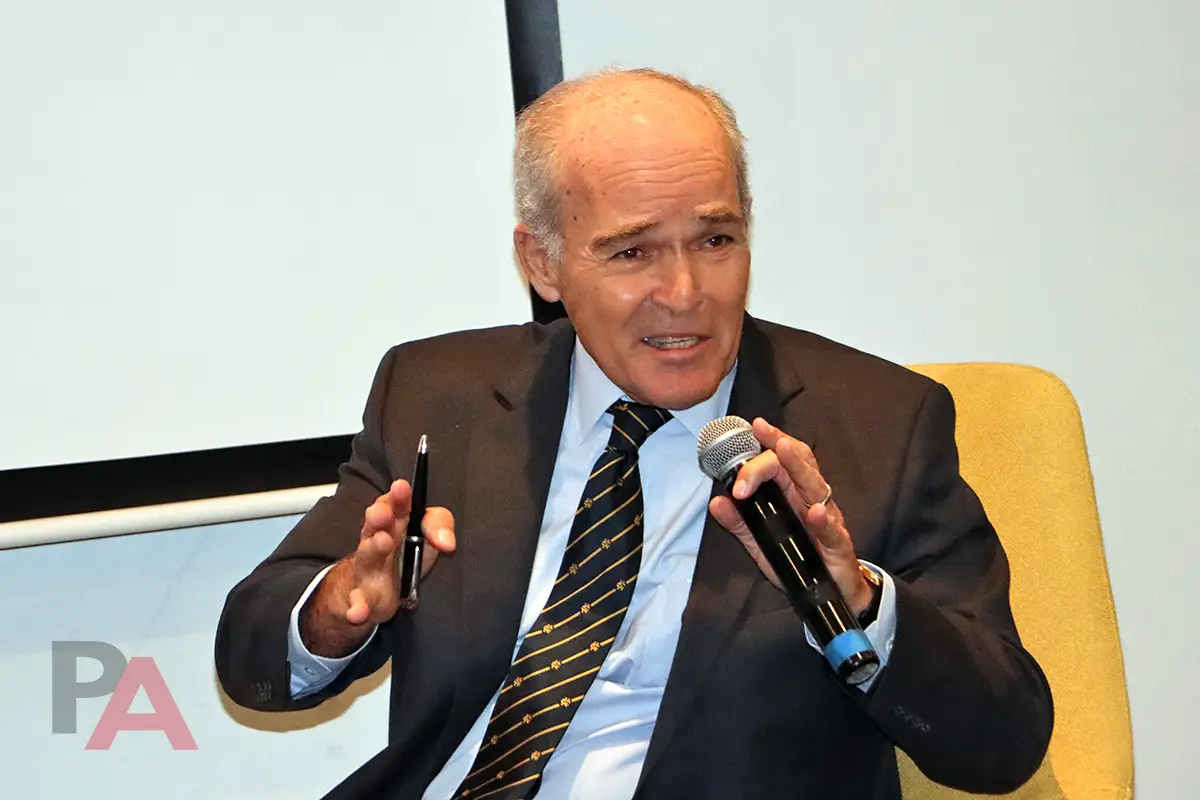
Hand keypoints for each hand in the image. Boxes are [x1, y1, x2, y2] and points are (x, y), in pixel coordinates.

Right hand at [301, 479, 455, 656]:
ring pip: (367, 556)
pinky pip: (358, 603)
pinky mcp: (363, 598)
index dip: (398, 496)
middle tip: (384, 512)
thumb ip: (439, 527)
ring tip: (383, 542)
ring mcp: (368, 569)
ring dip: (373, 548)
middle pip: (375, 526)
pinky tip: (356, 613)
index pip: (395, 504)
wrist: (376, 592)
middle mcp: (376, 541)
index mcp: (393, 524)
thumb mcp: (427, 537)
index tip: (402, 487)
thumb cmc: (403, 556)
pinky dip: (356, 608)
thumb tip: (448, 542)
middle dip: (379, 516)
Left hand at [708, 418, 872, 614]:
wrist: (830, 594)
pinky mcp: (838, 544)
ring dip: (798, 468)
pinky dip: (822, 519)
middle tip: (760, 434)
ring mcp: (827, 519)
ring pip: (815, 487)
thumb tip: (716, 502)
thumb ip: (740, 523)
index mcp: (793, 495)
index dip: (769, 443)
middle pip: (798, 465)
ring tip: (783, 451)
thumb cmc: (799, 562)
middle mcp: (811, 500)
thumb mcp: (761, 543)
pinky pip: (830, 529)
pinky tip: (813, 510)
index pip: (783, 461)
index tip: (753, 428)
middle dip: (778, 447)